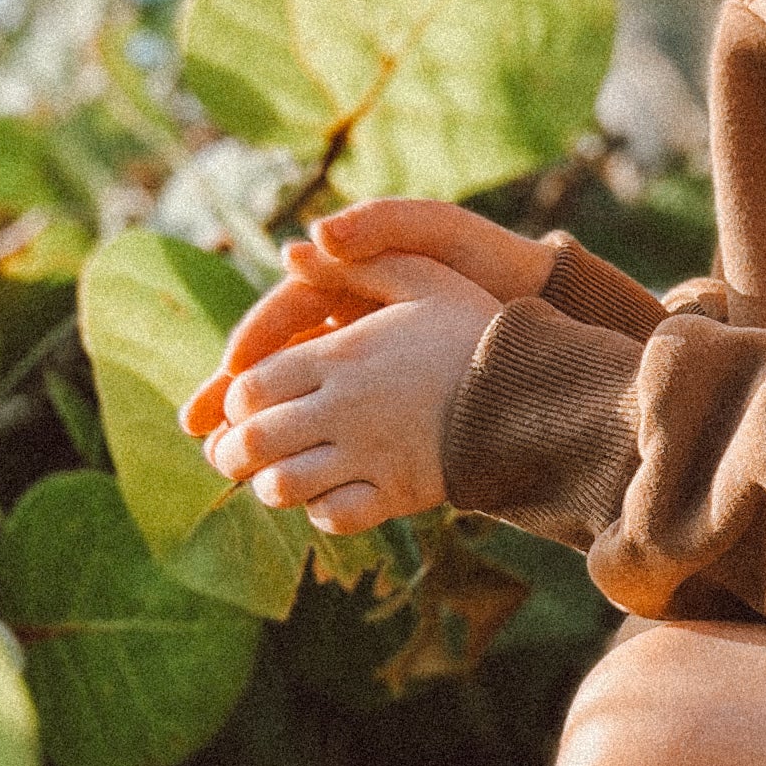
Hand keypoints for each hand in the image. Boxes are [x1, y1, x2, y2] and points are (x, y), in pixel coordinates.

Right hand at [177, 202, 556, 429]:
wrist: (541, 307)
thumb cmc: (484, 264)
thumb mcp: (434, 237)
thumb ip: (376, 228)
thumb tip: (308, 241)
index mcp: (347, 289)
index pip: (283, 317)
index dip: (250, 347)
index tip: (226, 375)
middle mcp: (349, 332)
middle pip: (277, 370)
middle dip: (236, 403)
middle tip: (201, 434)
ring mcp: (369, 376)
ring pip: (300, 409)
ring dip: (262, 438)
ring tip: (230, 467)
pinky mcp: (393, 412)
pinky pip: (339, 437)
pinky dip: (313, 458)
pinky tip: (291, 482)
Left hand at [189, 250, 499, 537]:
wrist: (535, 387)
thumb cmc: (477, 329)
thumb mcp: (422, 276)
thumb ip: (356, 264)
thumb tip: (292, 249)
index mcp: (339, 357)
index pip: (250, 387)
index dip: (232, 403)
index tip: (236, 409)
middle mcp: (341, 408)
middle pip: (255, 441)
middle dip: (232, 453)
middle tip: (231, 457)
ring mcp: (367, 454)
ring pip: (285, 484)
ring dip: (271, 486)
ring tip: (275, 483)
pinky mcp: (397, 493)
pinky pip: (335, 515)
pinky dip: (321, 513)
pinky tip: (327, 501)